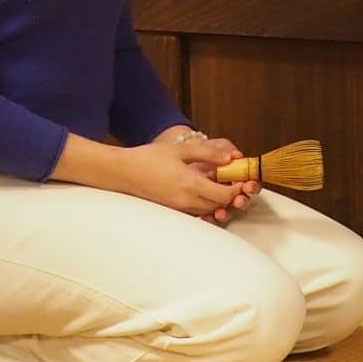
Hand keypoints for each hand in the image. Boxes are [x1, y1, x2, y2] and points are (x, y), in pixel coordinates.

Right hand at [116, 134, 248, 221]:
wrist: (123, 172)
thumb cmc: (148, 158)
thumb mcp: (180, 150)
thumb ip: (207, 153)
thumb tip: (229, 158)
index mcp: (191, 184)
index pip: (224, 195)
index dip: (236, 189)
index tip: (239, 179)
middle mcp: (187, 201)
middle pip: (219, 205)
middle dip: (229, 196)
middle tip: (231, 181)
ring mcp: (179, 208)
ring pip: (208, 210)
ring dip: (216, 201)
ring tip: (216, 185)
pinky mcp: (172, 211)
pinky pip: (195, 212)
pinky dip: (203, 205)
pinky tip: (200, 191)